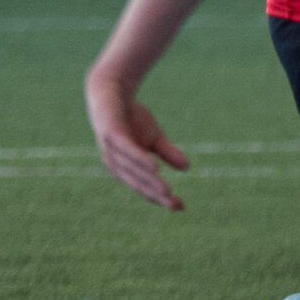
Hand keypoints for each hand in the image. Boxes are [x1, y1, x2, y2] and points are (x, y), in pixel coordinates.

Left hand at [86, 72, 190, 209]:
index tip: (181, 207)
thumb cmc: (130, 119)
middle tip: (175, 205)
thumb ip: (167, 153)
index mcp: (125, 168)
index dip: (161, 198)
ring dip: (151, 182)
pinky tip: (155, 168)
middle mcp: (116, 164)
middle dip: (157, 195)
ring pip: (134, 171)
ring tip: (168, 191)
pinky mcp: (112, 135)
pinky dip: (141, 160)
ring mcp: (112, 150)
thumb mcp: (154, 138)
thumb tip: (187, 168)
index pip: (145, 188)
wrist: (112, 92)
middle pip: (139, 184)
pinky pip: (128, 151)